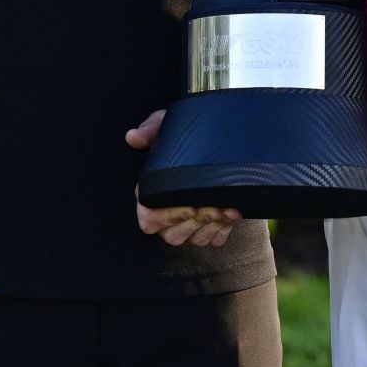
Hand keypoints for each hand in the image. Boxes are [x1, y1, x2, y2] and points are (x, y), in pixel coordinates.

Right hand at [124, 109, 241, 246]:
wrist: (211, 141)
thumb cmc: (180, 136)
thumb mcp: (165, 127)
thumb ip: (150, 130)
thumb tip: (132, 137)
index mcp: (150, 195)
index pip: (149, 219)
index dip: (168, 217)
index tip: (189, 206)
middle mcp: (166, 215)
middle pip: (174, 235)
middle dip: (196, 223)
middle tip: (214, 207)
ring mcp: (187, 224)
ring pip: (194, 239)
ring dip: (212, 227)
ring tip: (228, 210)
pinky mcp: (208, 228)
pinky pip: (214, 239)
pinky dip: (224, 230)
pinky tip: (234, 215)